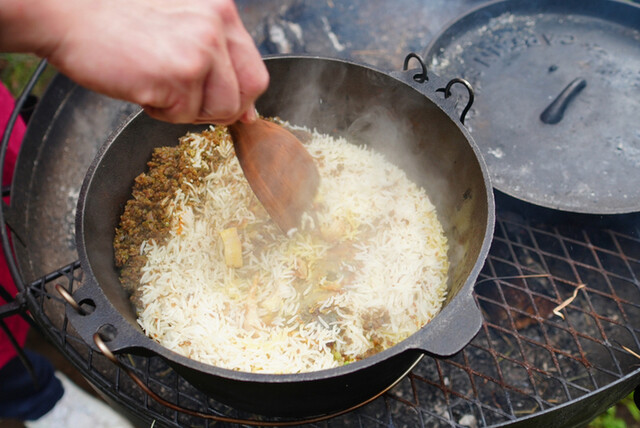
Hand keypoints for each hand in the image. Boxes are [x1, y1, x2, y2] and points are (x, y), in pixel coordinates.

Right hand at [0, 0, 268, 123]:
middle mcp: (217, 26)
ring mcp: (201, 50)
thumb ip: (219, 62)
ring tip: (158, 84)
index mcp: (222, 11)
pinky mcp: (180, 74)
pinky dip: (162, 111)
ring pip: (221, 110)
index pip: (255, 71)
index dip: (241, 95)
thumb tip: (249, 112)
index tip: (224, 103)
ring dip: (189, 110)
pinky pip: (186, 116)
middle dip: (220, 107)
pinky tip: (141, 85)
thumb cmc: (118, 20)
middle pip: (248, 93)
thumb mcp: (181, 29)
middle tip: (184, 97)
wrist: (68, 14)